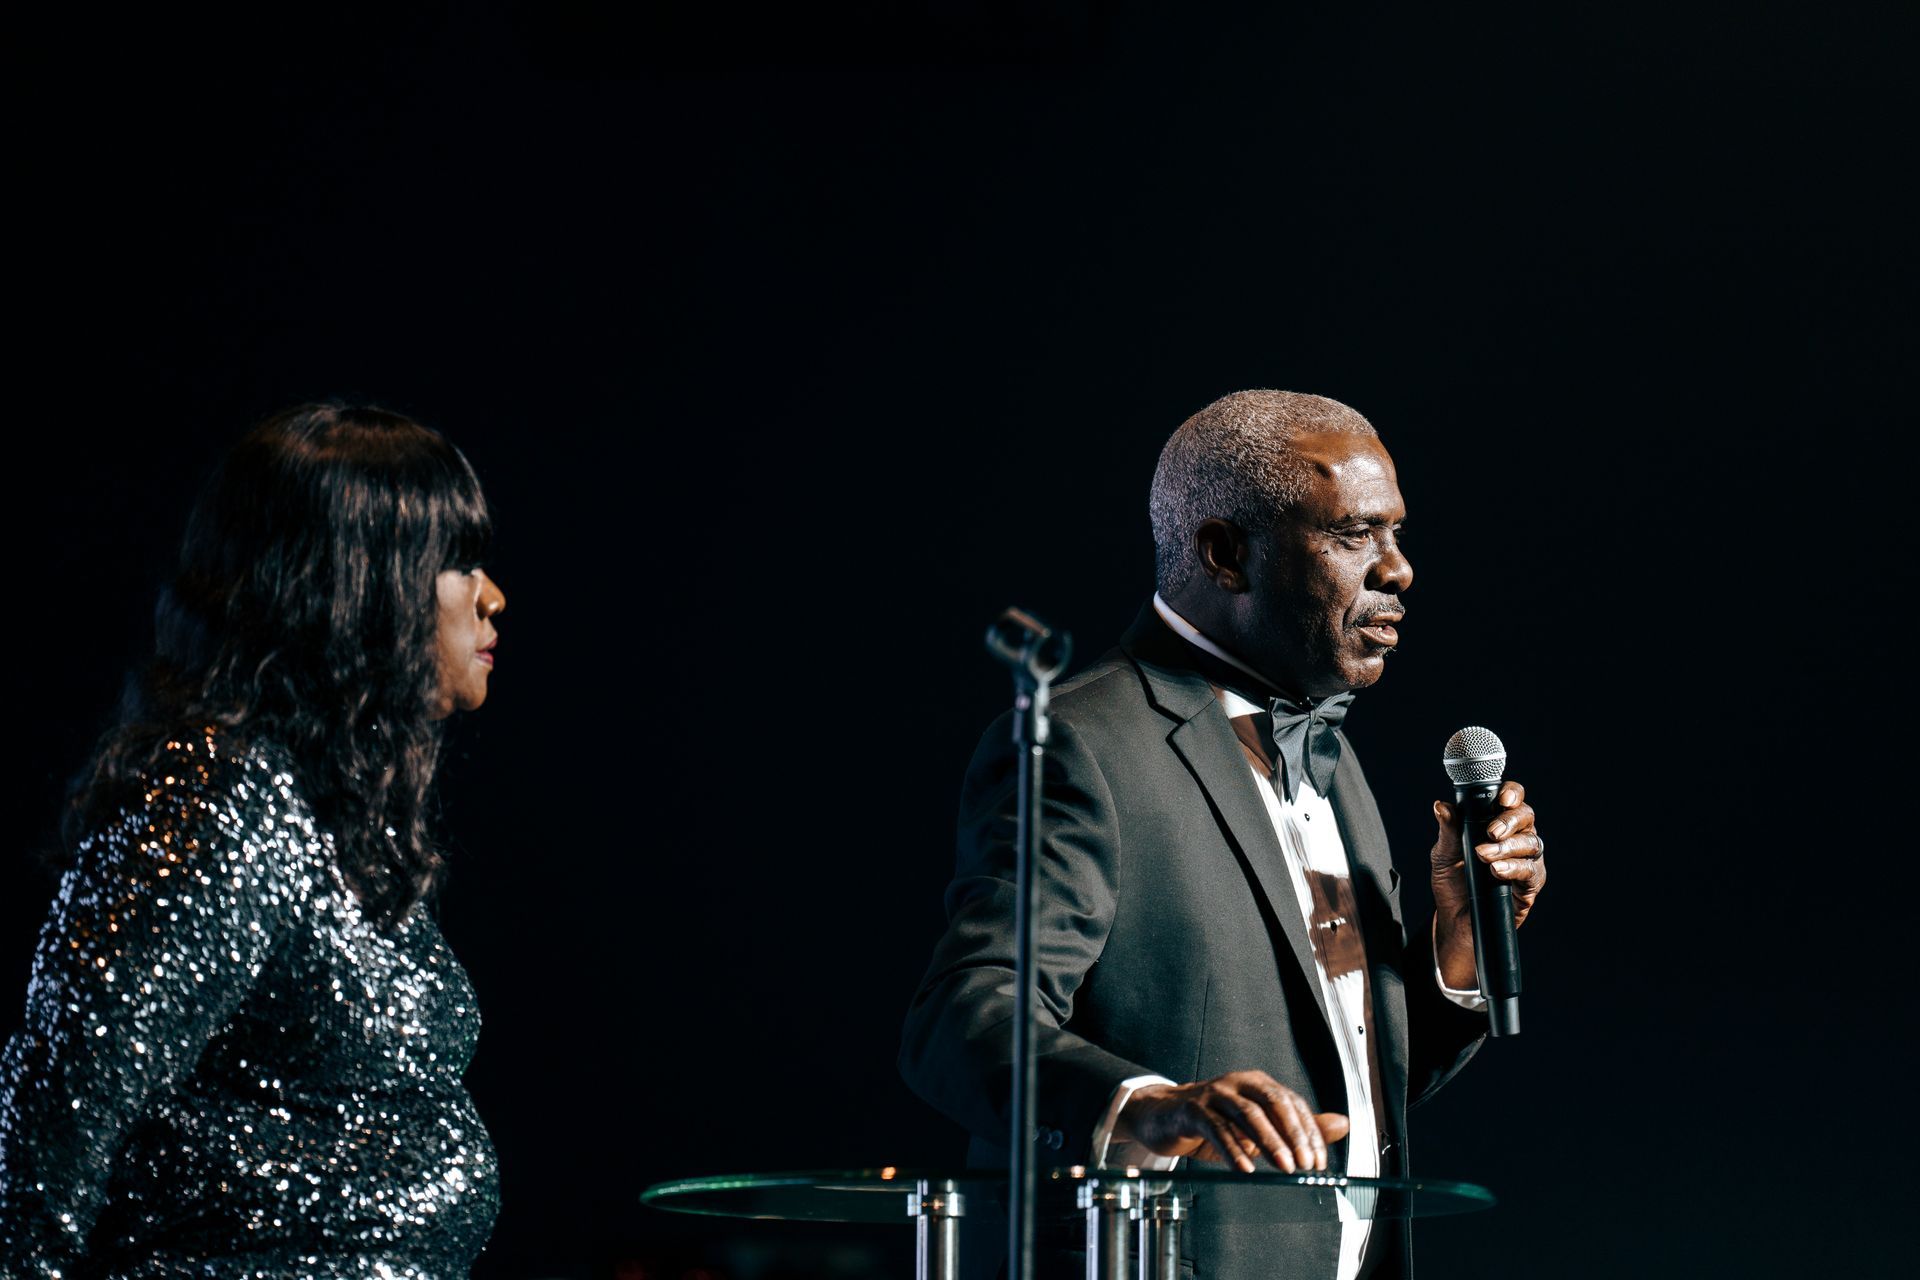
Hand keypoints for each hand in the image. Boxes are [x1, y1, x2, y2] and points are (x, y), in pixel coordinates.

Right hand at [1116, 1071, 1349, 1172]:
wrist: (1163, 1118)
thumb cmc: (1213, 1123)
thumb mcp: (1257, 1128)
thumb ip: (1297, 1127)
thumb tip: (1341, 1125)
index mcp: (1256, 1084)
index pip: (1291, 1103)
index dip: (1308, 1131)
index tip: (1318, 1161)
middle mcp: (1238, 1083)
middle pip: (1272, 1102)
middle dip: (1293, 1134)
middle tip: (1305, 1165)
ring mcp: (1214, 1093)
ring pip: (1247, 1113)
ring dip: (1268, 1142)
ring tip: (1284, 1167)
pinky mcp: (1192, 1109)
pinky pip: (1216, 1128)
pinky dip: (1233, 1150)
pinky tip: (1245, 1168)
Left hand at [1431, 780, 1546, 989]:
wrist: (1454, 921)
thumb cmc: (1452, 883)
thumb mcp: (1443, 855)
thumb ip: (1448, 830)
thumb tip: (1441, 806)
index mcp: (1494, 823)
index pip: (1511, 800)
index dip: (1512, 793)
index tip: (1502, 797)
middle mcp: (1515, 838)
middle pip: (1526, 817)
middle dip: (1509, 821)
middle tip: (1491, 832)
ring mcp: (1526, 861)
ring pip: (1531, 843)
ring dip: (1508, 847)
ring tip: (1484, 856)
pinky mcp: (1530, 885)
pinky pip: (1532, 871)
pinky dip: (1515, 868)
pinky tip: (1497, 871)